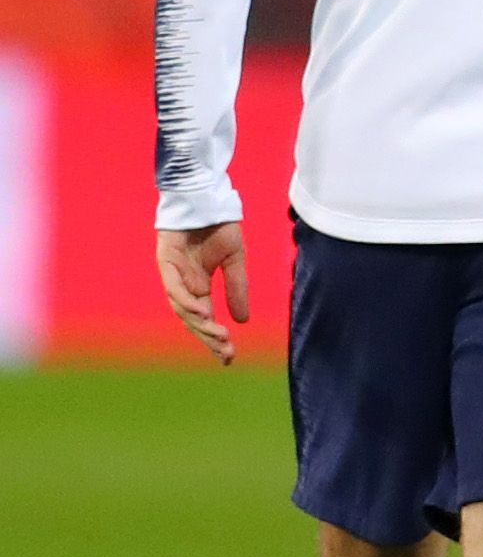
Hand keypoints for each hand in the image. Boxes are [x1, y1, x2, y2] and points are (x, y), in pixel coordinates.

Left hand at [157, 224, 246, 362]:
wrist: (206, 199)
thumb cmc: (219, 226)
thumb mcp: (235, 261)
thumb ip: (237, 289)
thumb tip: (242, 321)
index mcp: (199, 287)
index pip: (206, 319)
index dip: (215, 338)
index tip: (229, 357)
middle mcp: (183, 285)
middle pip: (193, 320)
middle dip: (209, 338)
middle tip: (226, 352)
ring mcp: (173, 275)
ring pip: (182, 308)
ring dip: (200, 324)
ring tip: (219, 336)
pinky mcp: (165, 262)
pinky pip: (174, 288)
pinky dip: (186, 302)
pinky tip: (202, 313)